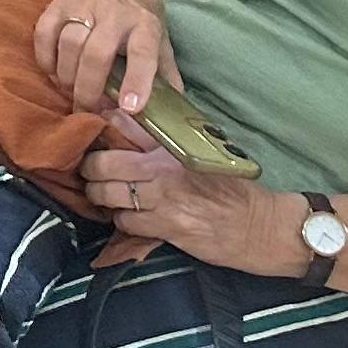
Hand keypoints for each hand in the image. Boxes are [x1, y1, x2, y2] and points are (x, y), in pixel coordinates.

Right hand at [34, 0, 179, 113]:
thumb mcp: (158, 32)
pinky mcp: (59, 3)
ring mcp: (84, 5)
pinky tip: (53, 72)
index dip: (137, 81)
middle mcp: (115, 13)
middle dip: (89, 89)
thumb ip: (165, 69)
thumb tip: (175, 108)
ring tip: (70, 92)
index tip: (129, 108)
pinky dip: (46, 58)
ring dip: (67, 77)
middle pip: (97, 54)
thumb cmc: (133, 9)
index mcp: (145, 23)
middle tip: (88, 110)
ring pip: (69, 45)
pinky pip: (44, 34)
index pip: (143, 53)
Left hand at [80, 137, 285, 266]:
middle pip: (103, 162)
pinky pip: (125, 222)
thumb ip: (165, 138)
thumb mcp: (202, 151)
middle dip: (89, 169)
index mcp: (173, 143)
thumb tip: (125, 119)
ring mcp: (163, 198)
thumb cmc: (230, 187)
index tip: (89, 134)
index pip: (122, 124)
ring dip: (99, 196)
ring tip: (102, 195)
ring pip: (107, 194)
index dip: (98, 129)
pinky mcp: (165, 227)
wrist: (258, 225)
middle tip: (89, 172)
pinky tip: (128, 217)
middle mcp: (163, 167)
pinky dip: (121, 220)